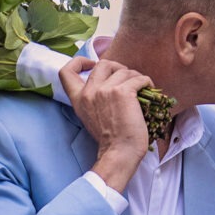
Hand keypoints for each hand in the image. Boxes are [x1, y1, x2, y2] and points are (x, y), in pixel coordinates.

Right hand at [65, 57, 152, 192]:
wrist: (120, 153)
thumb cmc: (111, 140)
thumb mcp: (91, 117)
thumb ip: (93, 99)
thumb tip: (109, 83)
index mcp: (79, 99)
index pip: (66, 71)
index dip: (79, 62)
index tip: (91, 64)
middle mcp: (89, 92)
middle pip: (102, 63)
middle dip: (118, 67)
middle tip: (127, 78)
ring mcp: (105, 90)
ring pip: (125, 71)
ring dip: (135, 78)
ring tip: (141, 90)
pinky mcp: (123, 92)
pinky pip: (139, 78)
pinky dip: (147, 82)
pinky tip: (149, 91)